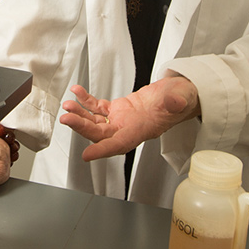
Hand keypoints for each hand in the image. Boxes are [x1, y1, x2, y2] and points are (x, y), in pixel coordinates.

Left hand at [63, 78, 201, 160]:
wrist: (179, 93)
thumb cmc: (182, 98)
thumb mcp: (182, 98)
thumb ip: (177, 102)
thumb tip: (175, 102)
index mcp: (142, 130)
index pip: (120, 144)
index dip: (103, 150)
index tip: (86, 155)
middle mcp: (128, 129)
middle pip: (100, 134)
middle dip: (82, 127)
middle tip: (66, 118)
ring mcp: (121, 120)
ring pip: (95, 122)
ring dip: (80, 114)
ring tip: (68, 105)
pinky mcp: (117, 110)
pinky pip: (98, 107)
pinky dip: (86, 101)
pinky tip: (77, 92)